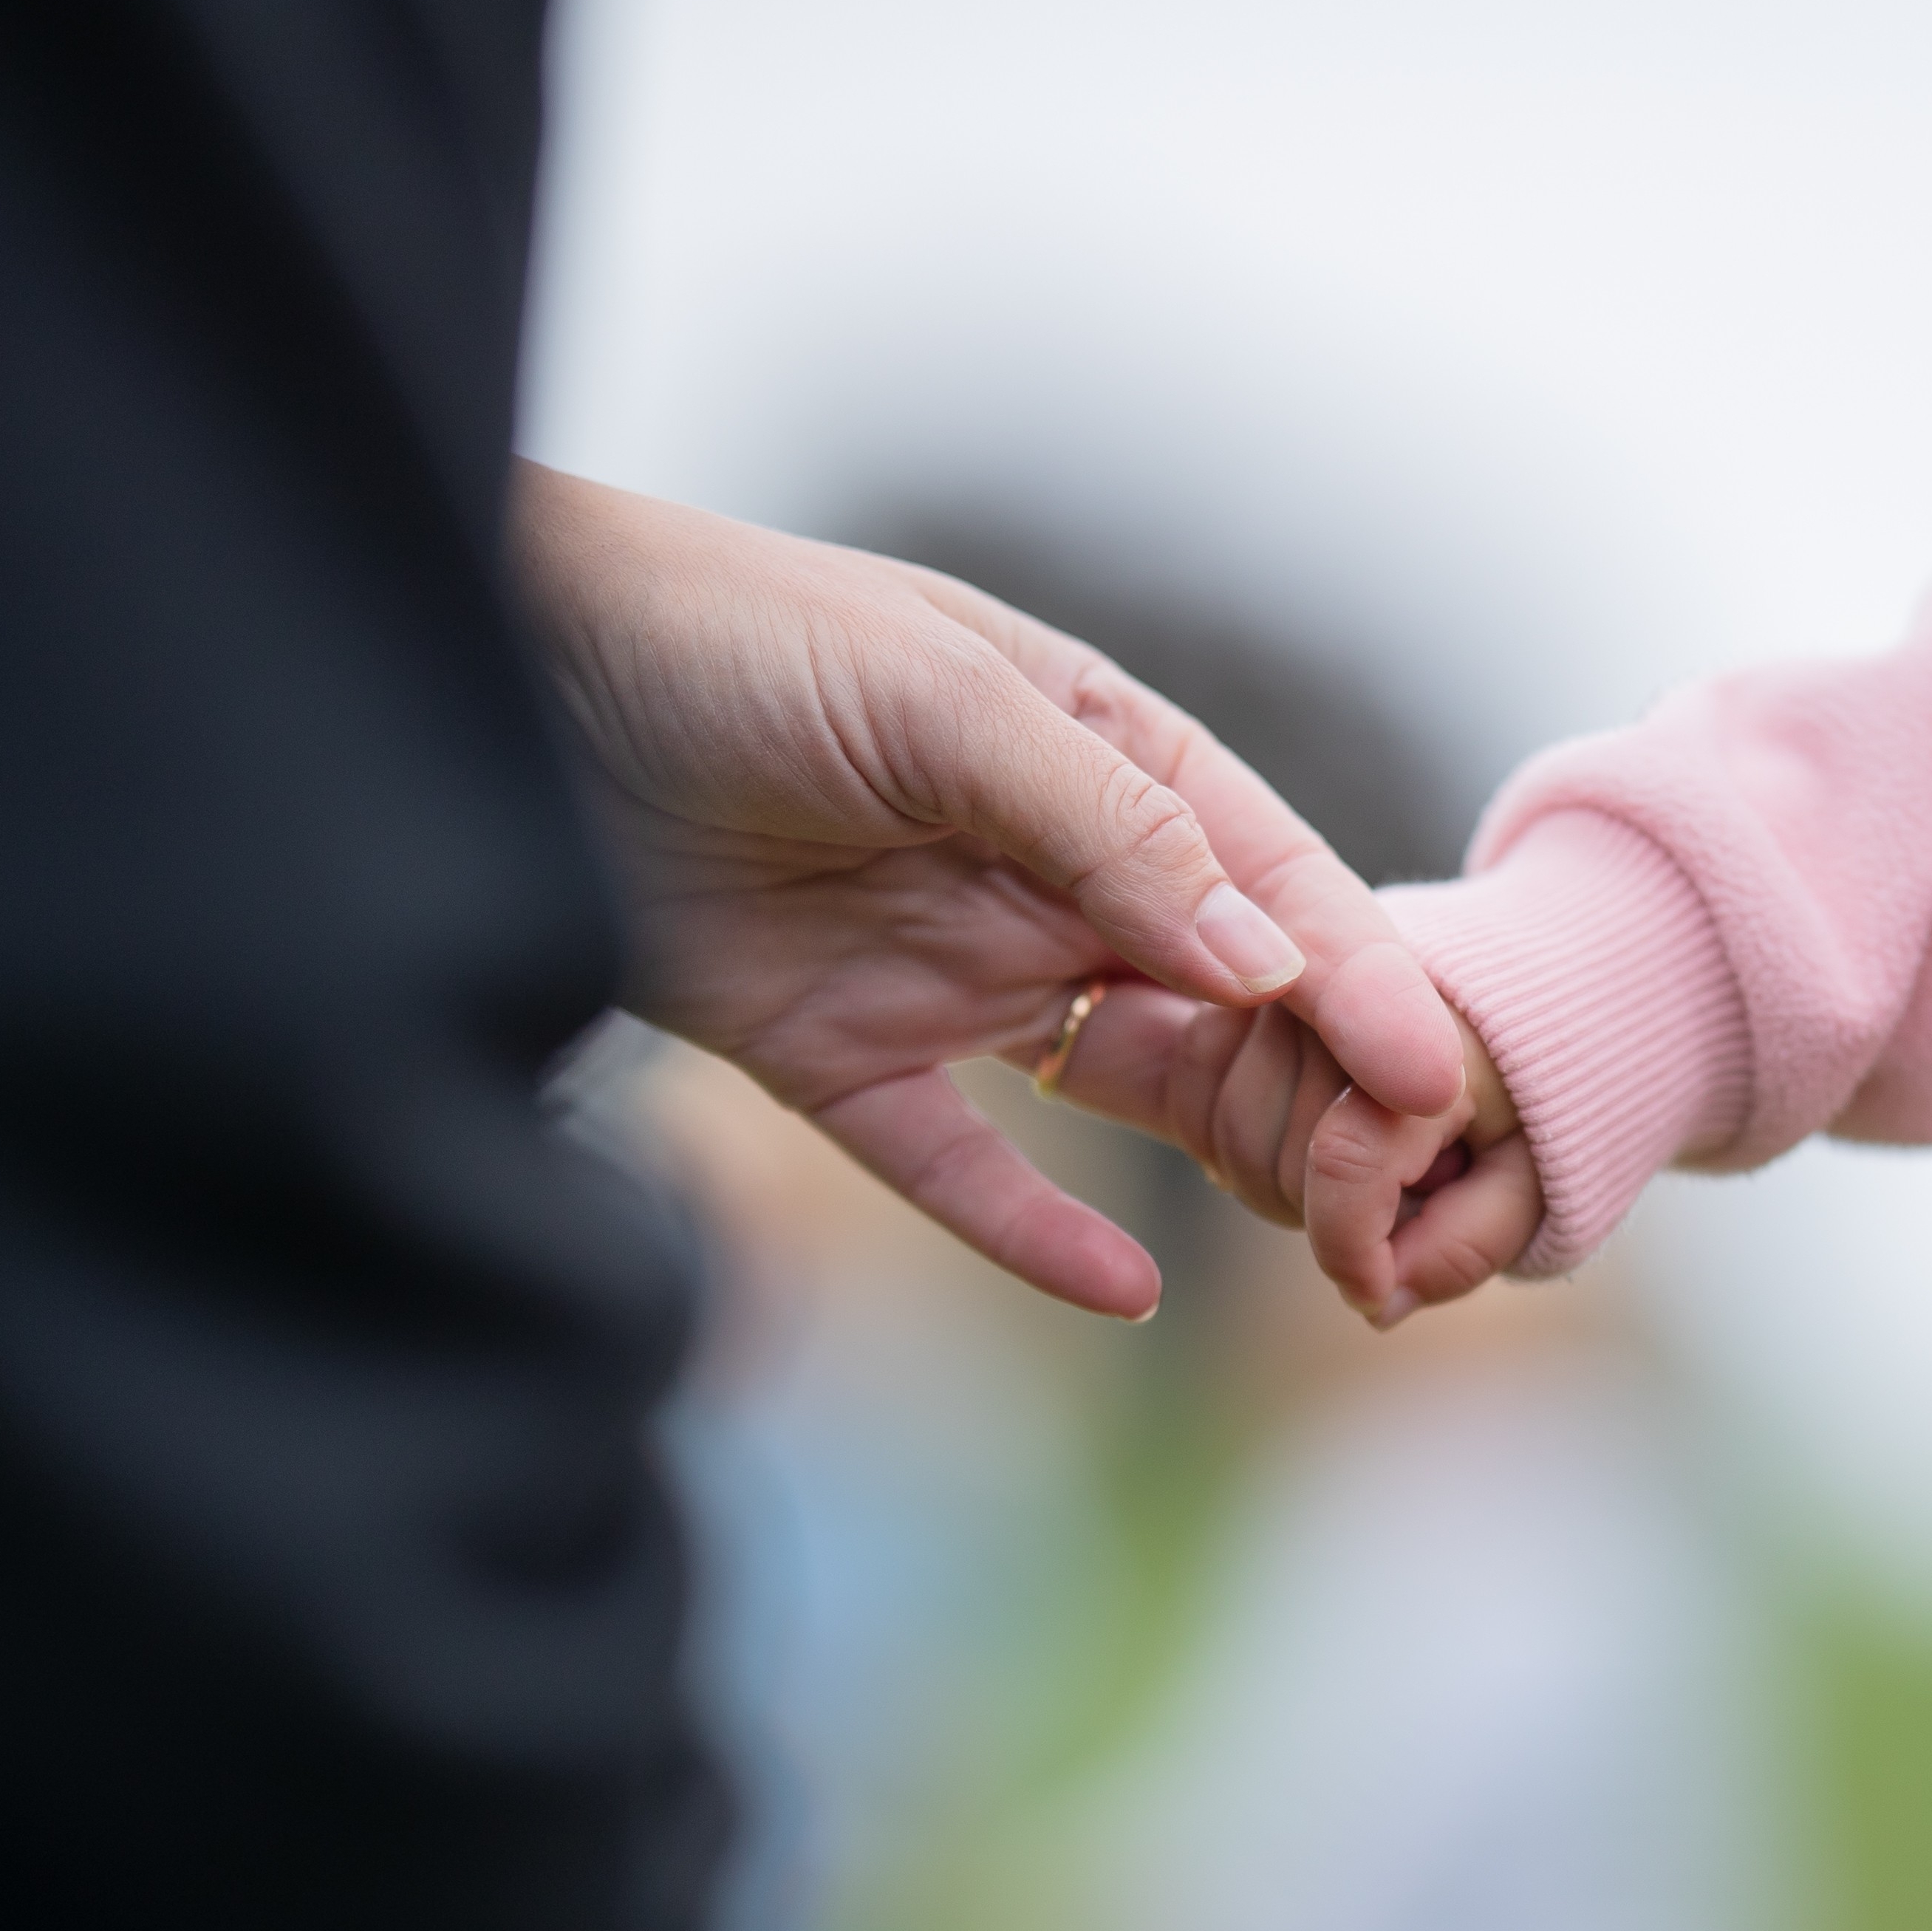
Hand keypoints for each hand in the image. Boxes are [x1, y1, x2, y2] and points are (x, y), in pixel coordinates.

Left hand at [509, 464, 1465, 1317]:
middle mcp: (1041, 871)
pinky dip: (1029, 1229)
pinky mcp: (833, 1054)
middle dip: (1313, 1083)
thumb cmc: (731, 634)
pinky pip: (953, 1163)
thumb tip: (1263, 960)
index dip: (1351, 973)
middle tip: (1392, 1180)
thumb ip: (1102, 829)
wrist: (505, 676)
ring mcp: (944, 967)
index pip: (1262, 875)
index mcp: (1096, 756)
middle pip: (1218, 996)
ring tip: (1306, 1239)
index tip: (1427, 1069)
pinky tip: (1116, 1296)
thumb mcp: (938, 702)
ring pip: (1115, 1086)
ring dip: (1210, 1157)